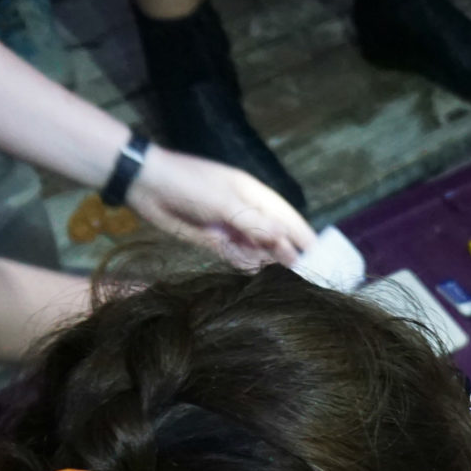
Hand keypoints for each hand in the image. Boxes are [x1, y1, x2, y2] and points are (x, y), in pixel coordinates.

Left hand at [125, 148, 315, 266]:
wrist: (146, 185)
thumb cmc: (188, 185)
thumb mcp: (225, 203)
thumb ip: (255, 224)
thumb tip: (285, 240)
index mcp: (257, 198)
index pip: (290, 222)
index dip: (307, 241)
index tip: (324, 262)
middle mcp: (249, 214)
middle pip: (278, 239)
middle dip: (291, 258)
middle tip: (308, 283)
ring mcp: (233, 228)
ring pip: (260, 251)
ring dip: (269, 265)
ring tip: (287, 285)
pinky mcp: (215, 241)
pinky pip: (238, 257)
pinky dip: (247, 266)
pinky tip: (256, 276)